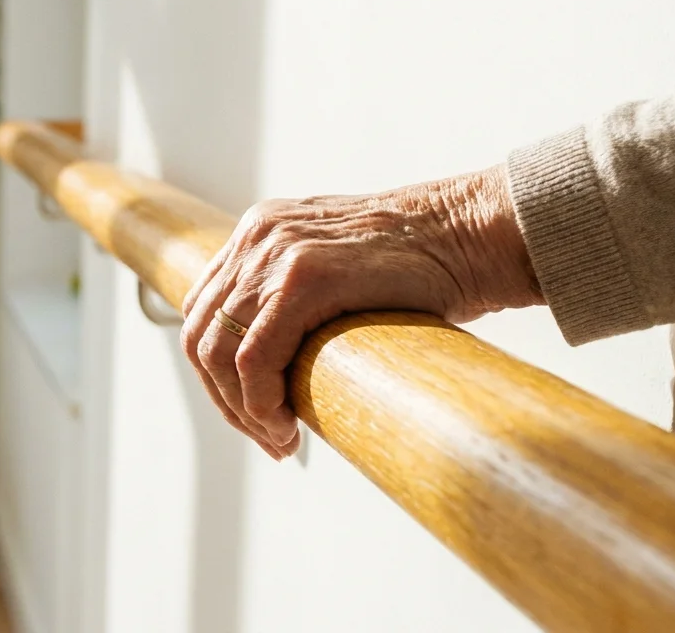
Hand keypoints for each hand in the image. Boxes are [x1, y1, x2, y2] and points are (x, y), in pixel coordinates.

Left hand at [179, 165, 541, 459]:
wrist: (473, 233)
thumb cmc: (423, 265)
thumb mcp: (340, 268)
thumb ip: (298, 296)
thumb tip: (275, 367)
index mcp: (259, 233)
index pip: (204, 312)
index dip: (219, 375)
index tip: (255, 415)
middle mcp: (257, 237)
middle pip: (201, 335)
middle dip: (227, 400)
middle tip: (270, 438)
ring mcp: (276, 253)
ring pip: (219, 352)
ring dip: (244, 411)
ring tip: (282, 441)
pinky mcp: (304, 278)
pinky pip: (254, 358)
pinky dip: (261, 404)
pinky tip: (288, 428)